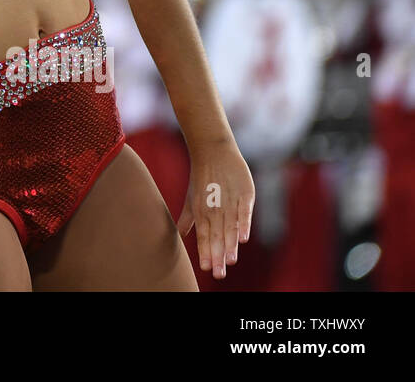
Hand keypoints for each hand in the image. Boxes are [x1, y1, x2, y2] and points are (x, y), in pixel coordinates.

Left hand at [176, 137, 254, 279]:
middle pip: (217, 236)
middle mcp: (215, 209)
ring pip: (230, 227)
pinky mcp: (245, 194)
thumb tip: (179, 236)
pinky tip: (244, 238)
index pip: (204, 236)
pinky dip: (244, 225)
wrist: (213, 150)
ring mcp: (230, 201)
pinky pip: (244, 212)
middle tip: (218, 274)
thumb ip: (187, 219)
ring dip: (230, 245)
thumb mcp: (192, 199)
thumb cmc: (202, 178)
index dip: (205, 252)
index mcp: (202, 212)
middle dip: (217, 256)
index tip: (206, 269)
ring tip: (230, 261)